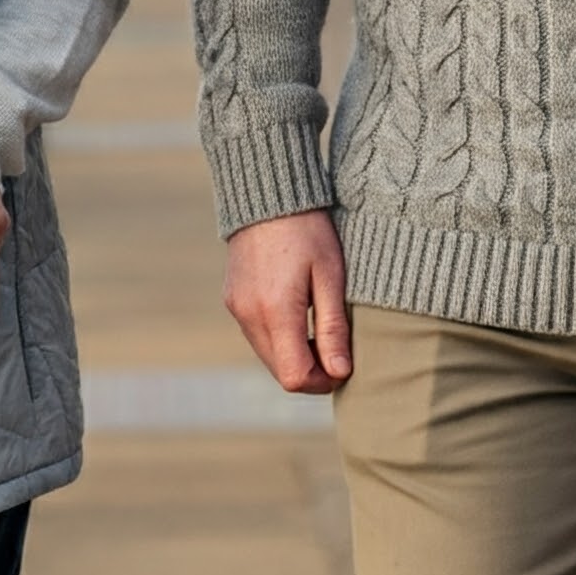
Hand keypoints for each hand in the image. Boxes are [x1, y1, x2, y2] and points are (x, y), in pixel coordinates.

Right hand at [224, 209, 352, 393]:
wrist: (267, 192)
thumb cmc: (307, 230)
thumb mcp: (330, 275)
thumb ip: (333, 328)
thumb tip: (340, 372)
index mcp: (275, 311)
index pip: (295, 377)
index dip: (322, 382)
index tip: (343, 365)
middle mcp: (249, 315)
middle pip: (280, 372)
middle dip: (310, 370)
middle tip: (335, 347)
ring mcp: (236, 308)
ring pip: (267, 355)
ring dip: (294, 354)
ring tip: (318, 326)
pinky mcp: (232, 299)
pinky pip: (256, 335)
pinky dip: (278, 337)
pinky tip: (297, 312)